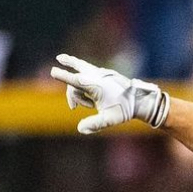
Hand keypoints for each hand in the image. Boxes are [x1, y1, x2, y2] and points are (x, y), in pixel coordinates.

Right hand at [50, 54, 169, 134]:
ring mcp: (99, 73)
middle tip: (72, 107)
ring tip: (62, 60)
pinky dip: (81, 71)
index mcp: (94, 86)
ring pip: (81, 68)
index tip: (53, 71)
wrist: (138, 98)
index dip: (63, 76)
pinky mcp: (103, 73)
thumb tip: (80, 129)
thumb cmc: (124, 109)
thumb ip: (94, 124)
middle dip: (70, 87)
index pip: (74, 81)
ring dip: (73, 68)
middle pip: (76, 78)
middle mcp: (95, 76)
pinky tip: (78, 71)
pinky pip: (88, 71)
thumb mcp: (109, 119)